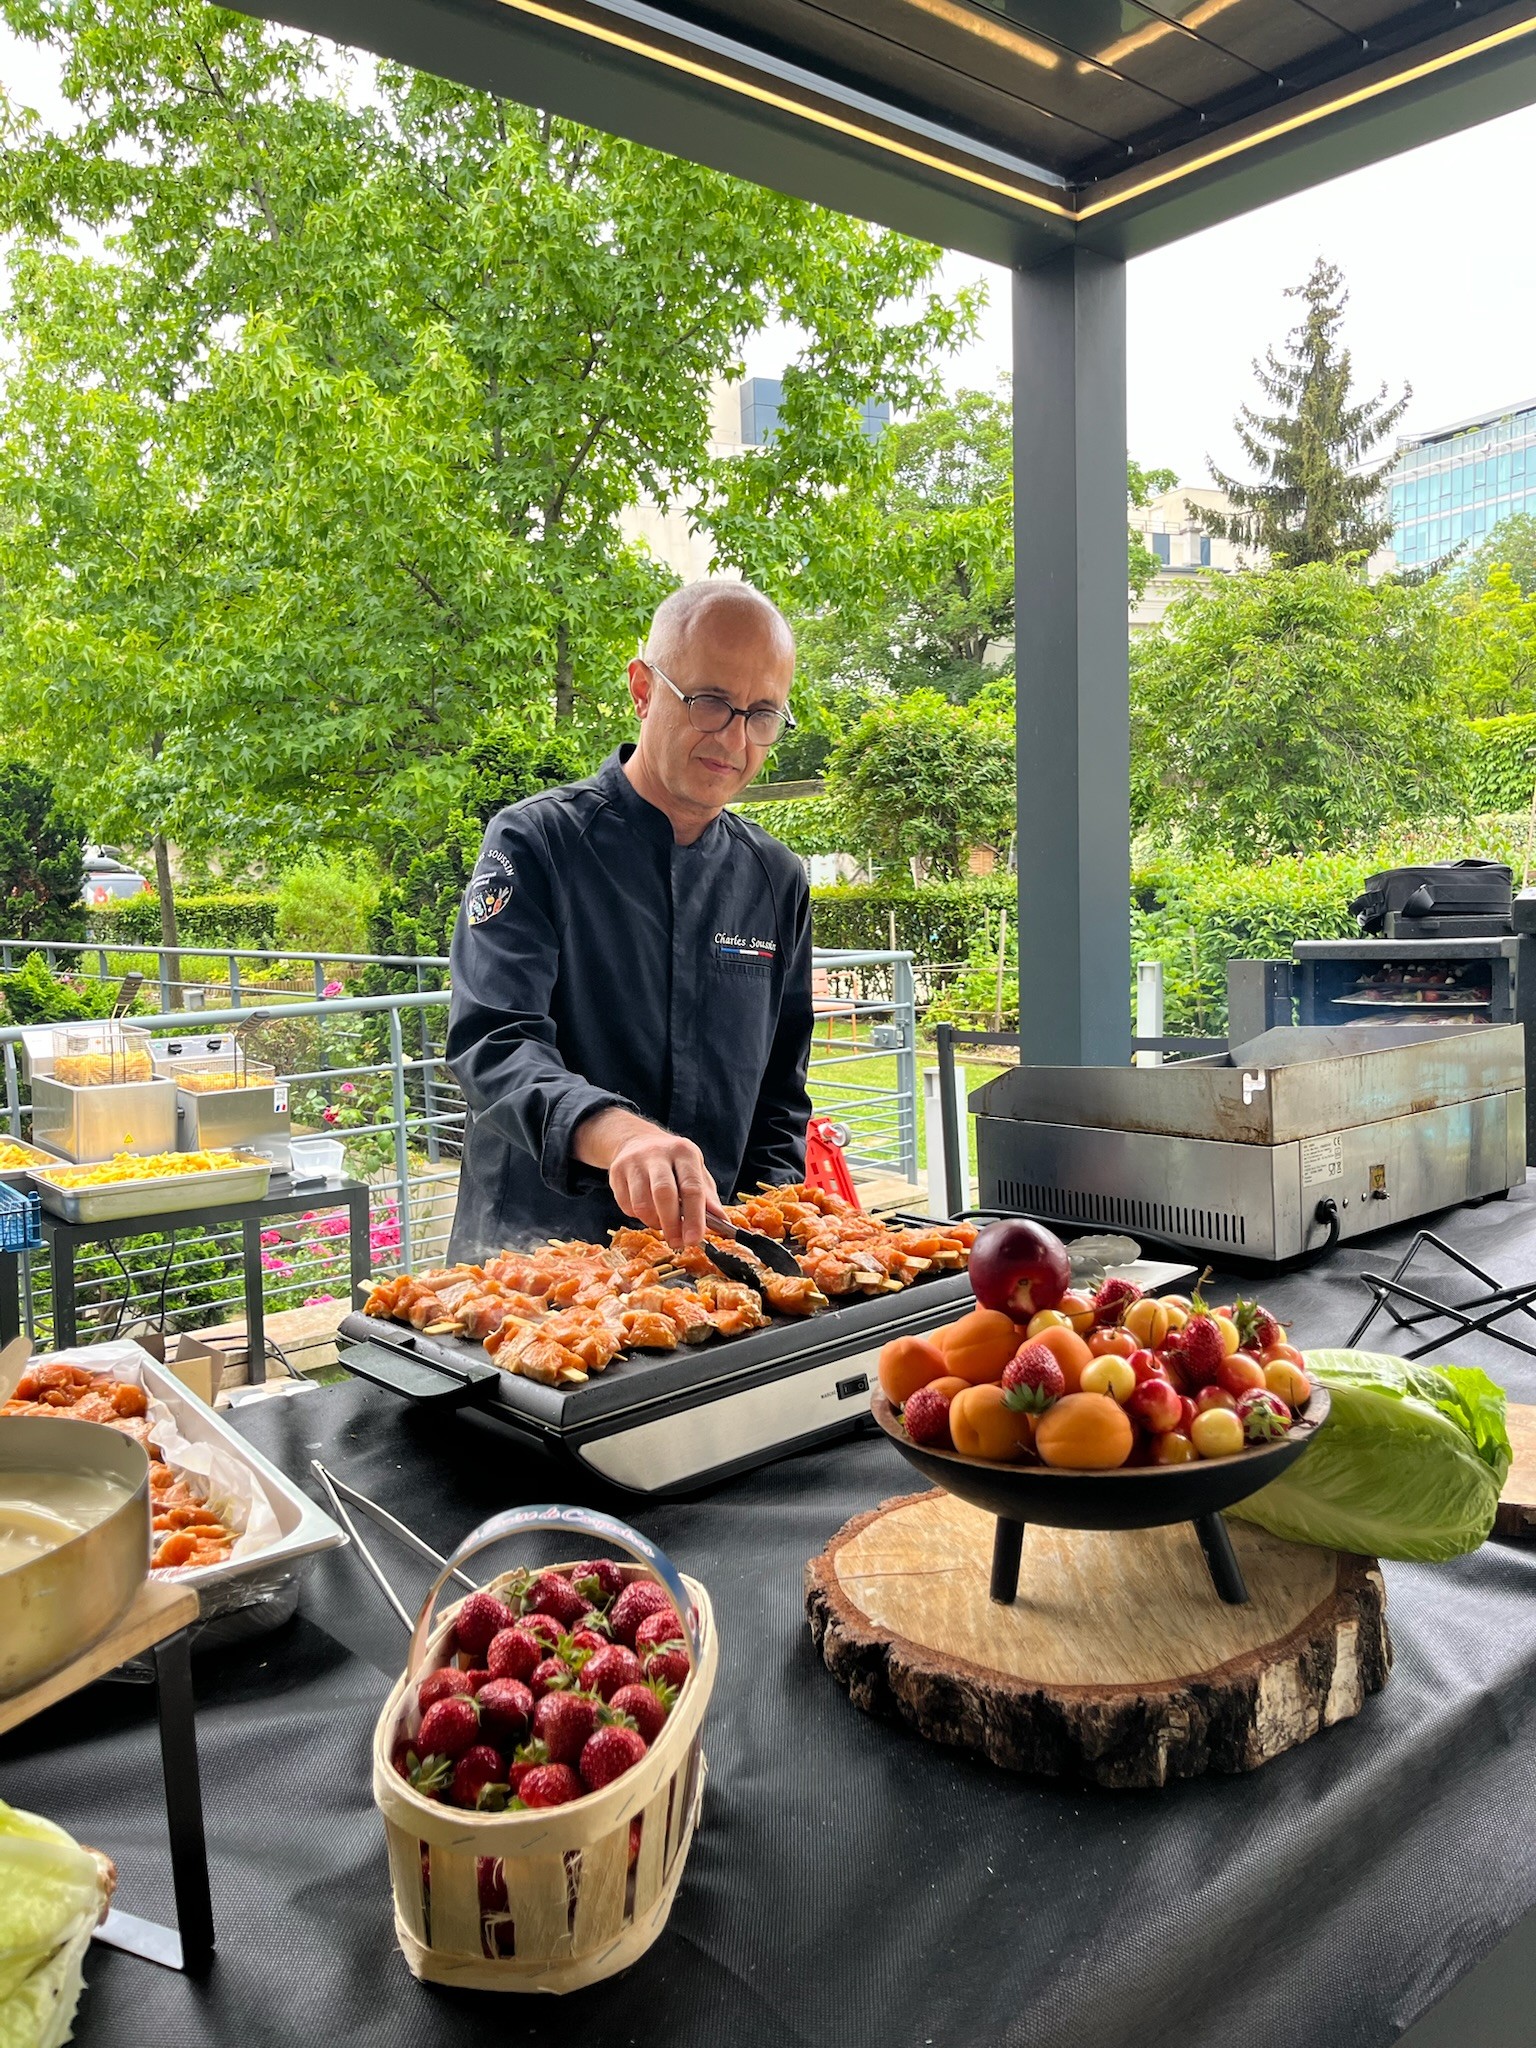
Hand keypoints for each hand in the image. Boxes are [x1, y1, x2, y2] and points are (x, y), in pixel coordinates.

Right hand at [574, 1108, 721, 1247]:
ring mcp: (633, 1162)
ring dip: (654, 1222)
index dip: (695, 1217)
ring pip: (642, 1204)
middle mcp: (657, 1153)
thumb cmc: (673, 1163)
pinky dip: (638, 1217)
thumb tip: (722, 1223)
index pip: (691, 1187)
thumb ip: (707, 1197)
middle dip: (672, 1224)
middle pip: (664, 1194)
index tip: (695, 1239)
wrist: (636, 1141)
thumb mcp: (695, 1171)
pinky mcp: (615, 1172)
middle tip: (678, 1242)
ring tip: (662, 1224)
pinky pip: (627, 1206)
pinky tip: (647, 1210)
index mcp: (684, 1152)